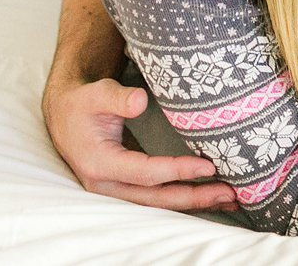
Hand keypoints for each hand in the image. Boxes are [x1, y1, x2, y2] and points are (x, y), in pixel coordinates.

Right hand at [42, 73, 232, 211]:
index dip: (177, 171)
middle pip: (157, 199)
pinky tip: (209, 195)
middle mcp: (108, 185)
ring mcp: (117, 190)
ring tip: (231, 199)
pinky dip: (184, 197)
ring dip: (194, 202)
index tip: (208, 166)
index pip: (145, 173)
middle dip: (194, 196)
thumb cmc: (83, 104)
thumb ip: (117, 97)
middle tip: (230, 193)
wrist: (66, 116)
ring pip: (159, 203)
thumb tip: (140, 101)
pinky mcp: (127, 187)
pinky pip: (158, 198)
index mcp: (100, 164)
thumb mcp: (96, 94)